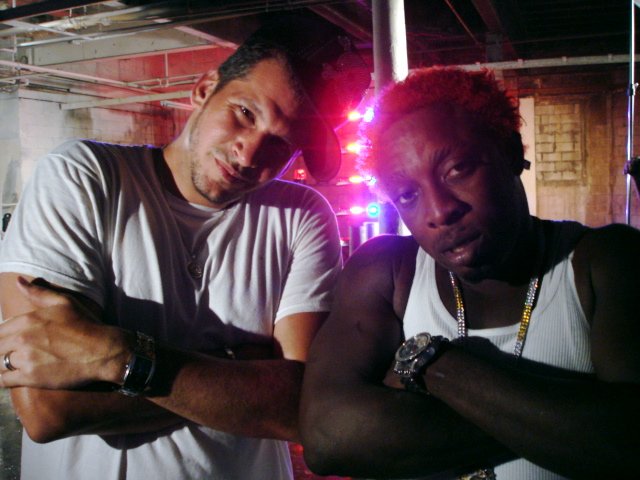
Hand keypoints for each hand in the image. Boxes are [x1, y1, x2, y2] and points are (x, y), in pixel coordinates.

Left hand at [0, 277, 129, 388]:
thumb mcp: (64, 302)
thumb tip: (18, 281)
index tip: (7, 342)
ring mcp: (25, 358)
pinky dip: (3, 380)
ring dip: (1, 365)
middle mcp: (22, 338)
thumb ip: (38, 292)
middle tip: (10, 353)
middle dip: (0, 350)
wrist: (103, 350)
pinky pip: (3, 381)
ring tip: (10, 365)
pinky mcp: (31, 377)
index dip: (1, 337)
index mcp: (27, 319)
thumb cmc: (86, 324)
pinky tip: (11, 377)